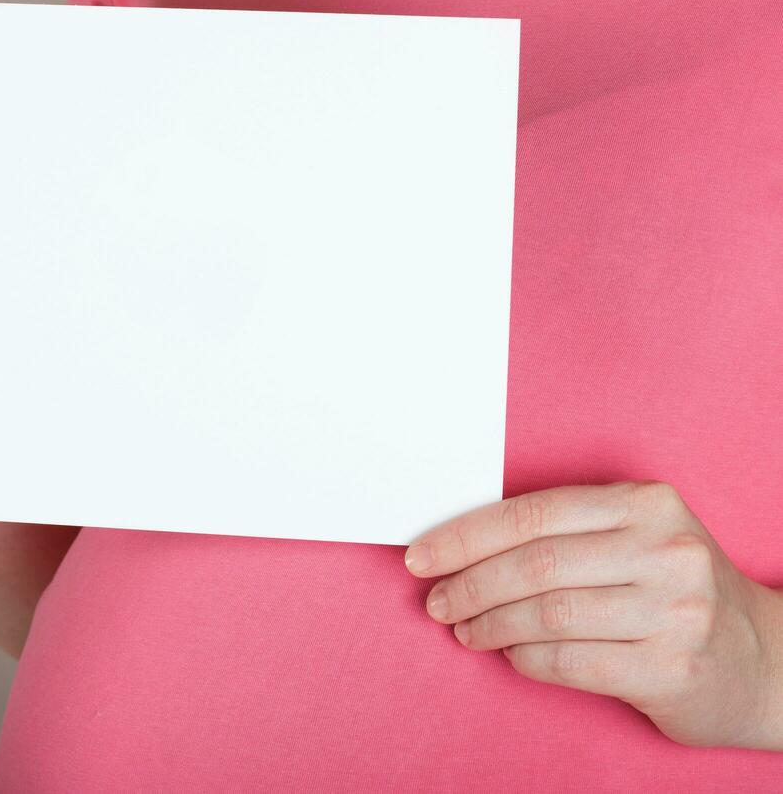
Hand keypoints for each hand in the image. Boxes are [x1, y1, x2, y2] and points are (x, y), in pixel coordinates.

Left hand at [406, 481, 782, 749]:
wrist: (762, 662)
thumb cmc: (673, 592)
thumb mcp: (634, 538)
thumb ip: (564, 531)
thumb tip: (458, 544)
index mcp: (647, 503)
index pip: (531, 513)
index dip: (464, 537)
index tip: (421, 556)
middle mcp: (666, 550)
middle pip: (534, 564)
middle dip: (469, 584)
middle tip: (436, 602)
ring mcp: (675, 610)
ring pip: (546, 614)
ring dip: (489, 625)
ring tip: (465, 630)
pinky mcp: (671, 667)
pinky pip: (568, 660)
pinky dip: (524, 659)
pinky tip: (509, 654)